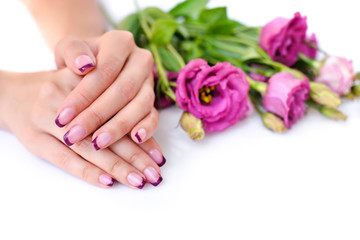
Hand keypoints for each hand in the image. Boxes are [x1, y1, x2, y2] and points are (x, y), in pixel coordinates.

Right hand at [1, 69, 164, 188]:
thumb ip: (112, 95)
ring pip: (87, 148)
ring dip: (116, 167)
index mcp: (80, 79)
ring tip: (139, 181)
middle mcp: (62, 96)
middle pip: (105, 130)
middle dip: (134, 156)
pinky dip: (86, 172)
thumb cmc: (61, 89)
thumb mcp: (83, 78)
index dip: (141, 132)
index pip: (117, 107)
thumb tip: (143, 130)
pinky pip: (63, 159)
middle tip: (154, 175)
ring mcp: (45, 119)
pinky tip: (107, 182)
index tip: (158, 155)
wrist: (14, 93)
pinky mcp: (34, 139)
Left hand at [54, 31, 158, 149]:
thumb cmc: (76, 60)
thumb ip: (72, 52)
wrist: (92, 67)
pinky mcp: (153, 101)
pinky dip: (147, 128)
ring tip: (97, 143)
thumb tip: (84, 65)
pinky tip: (135, 140)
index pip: (104, 70)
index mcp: (121, 42)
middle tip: (74, 135)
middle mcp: (140, 60)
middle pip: (123, 90)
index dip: (83, 95)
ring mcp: (149, 81)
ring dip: (119, 126)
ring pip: (140, 105)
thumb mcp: (66, 50)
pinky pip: (154, 115)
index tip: (62, 117)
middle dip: (97, 115)